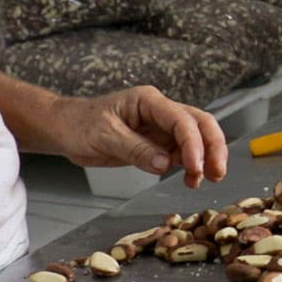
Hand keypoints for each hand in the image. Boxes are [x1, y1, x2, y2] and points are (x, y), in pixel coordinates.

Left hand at [56, 85, 228, 181]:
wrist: (64, 130)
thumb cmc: (79, 125)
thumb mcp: (105, 136)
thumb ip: (136, 150)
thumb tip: (166, 164)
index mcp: (148, 101)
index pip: (181, 119)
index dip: (193, 143)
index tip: (195, 166)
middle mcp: (160, 112)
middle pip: (199, 123)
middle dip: (212, 147)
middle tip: (217, 172)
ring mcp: (160, 128)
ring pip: (195, 140)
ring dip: (204, 159)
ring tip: (204, 180)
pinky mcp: (157, 144)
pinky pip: (181, 153)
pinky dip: (191, 167)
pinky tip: (190, 180)